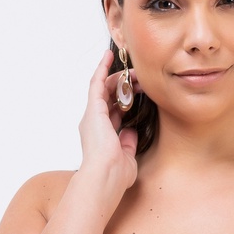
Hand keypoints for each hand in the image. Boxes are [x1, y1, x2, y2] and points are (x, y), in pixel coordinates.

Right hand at [77, 49, 139, 194]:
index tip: (138, 92)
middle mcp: (94, 123)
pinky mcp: (93, 109)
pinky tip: (109, 56)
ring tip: (135, 70)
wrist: (105, 177)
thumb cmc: (116, 175)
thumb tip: (131, 131)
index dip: (126, 101)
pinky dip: (102, 68)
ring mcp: (92, 115)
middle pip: (109, 97)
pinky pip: (96, 83)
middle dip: (126, 87)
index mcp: (102, 135)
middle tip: (142, 79)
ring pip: (104, 88)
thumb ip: (128, 143)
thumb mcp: (127, 157)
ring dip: (120, 78)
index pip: (114, 112)